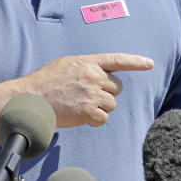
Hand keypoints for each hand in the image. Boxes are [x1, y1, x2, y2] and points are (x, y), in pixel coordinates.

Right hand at [20, 53, 153, 127]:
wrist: (31, 98)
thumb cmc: (46, 82)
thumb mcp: (66, 64)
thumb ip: (86, 66)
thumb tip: (100, 73)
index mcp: (88, 62)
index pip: (117, 60)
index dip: (136, 62)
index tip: (150, 64)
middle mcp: (93, 76)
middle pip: (116, 88)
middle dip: (106, 93)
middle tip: (87, 95)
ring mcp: (91, 94)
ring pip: (111, 104)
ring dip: (99, 107)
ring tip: (79, 105)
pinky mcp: (88, 112)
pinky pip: (103, 118)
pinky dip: (94, 119)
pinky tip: (80, 115)